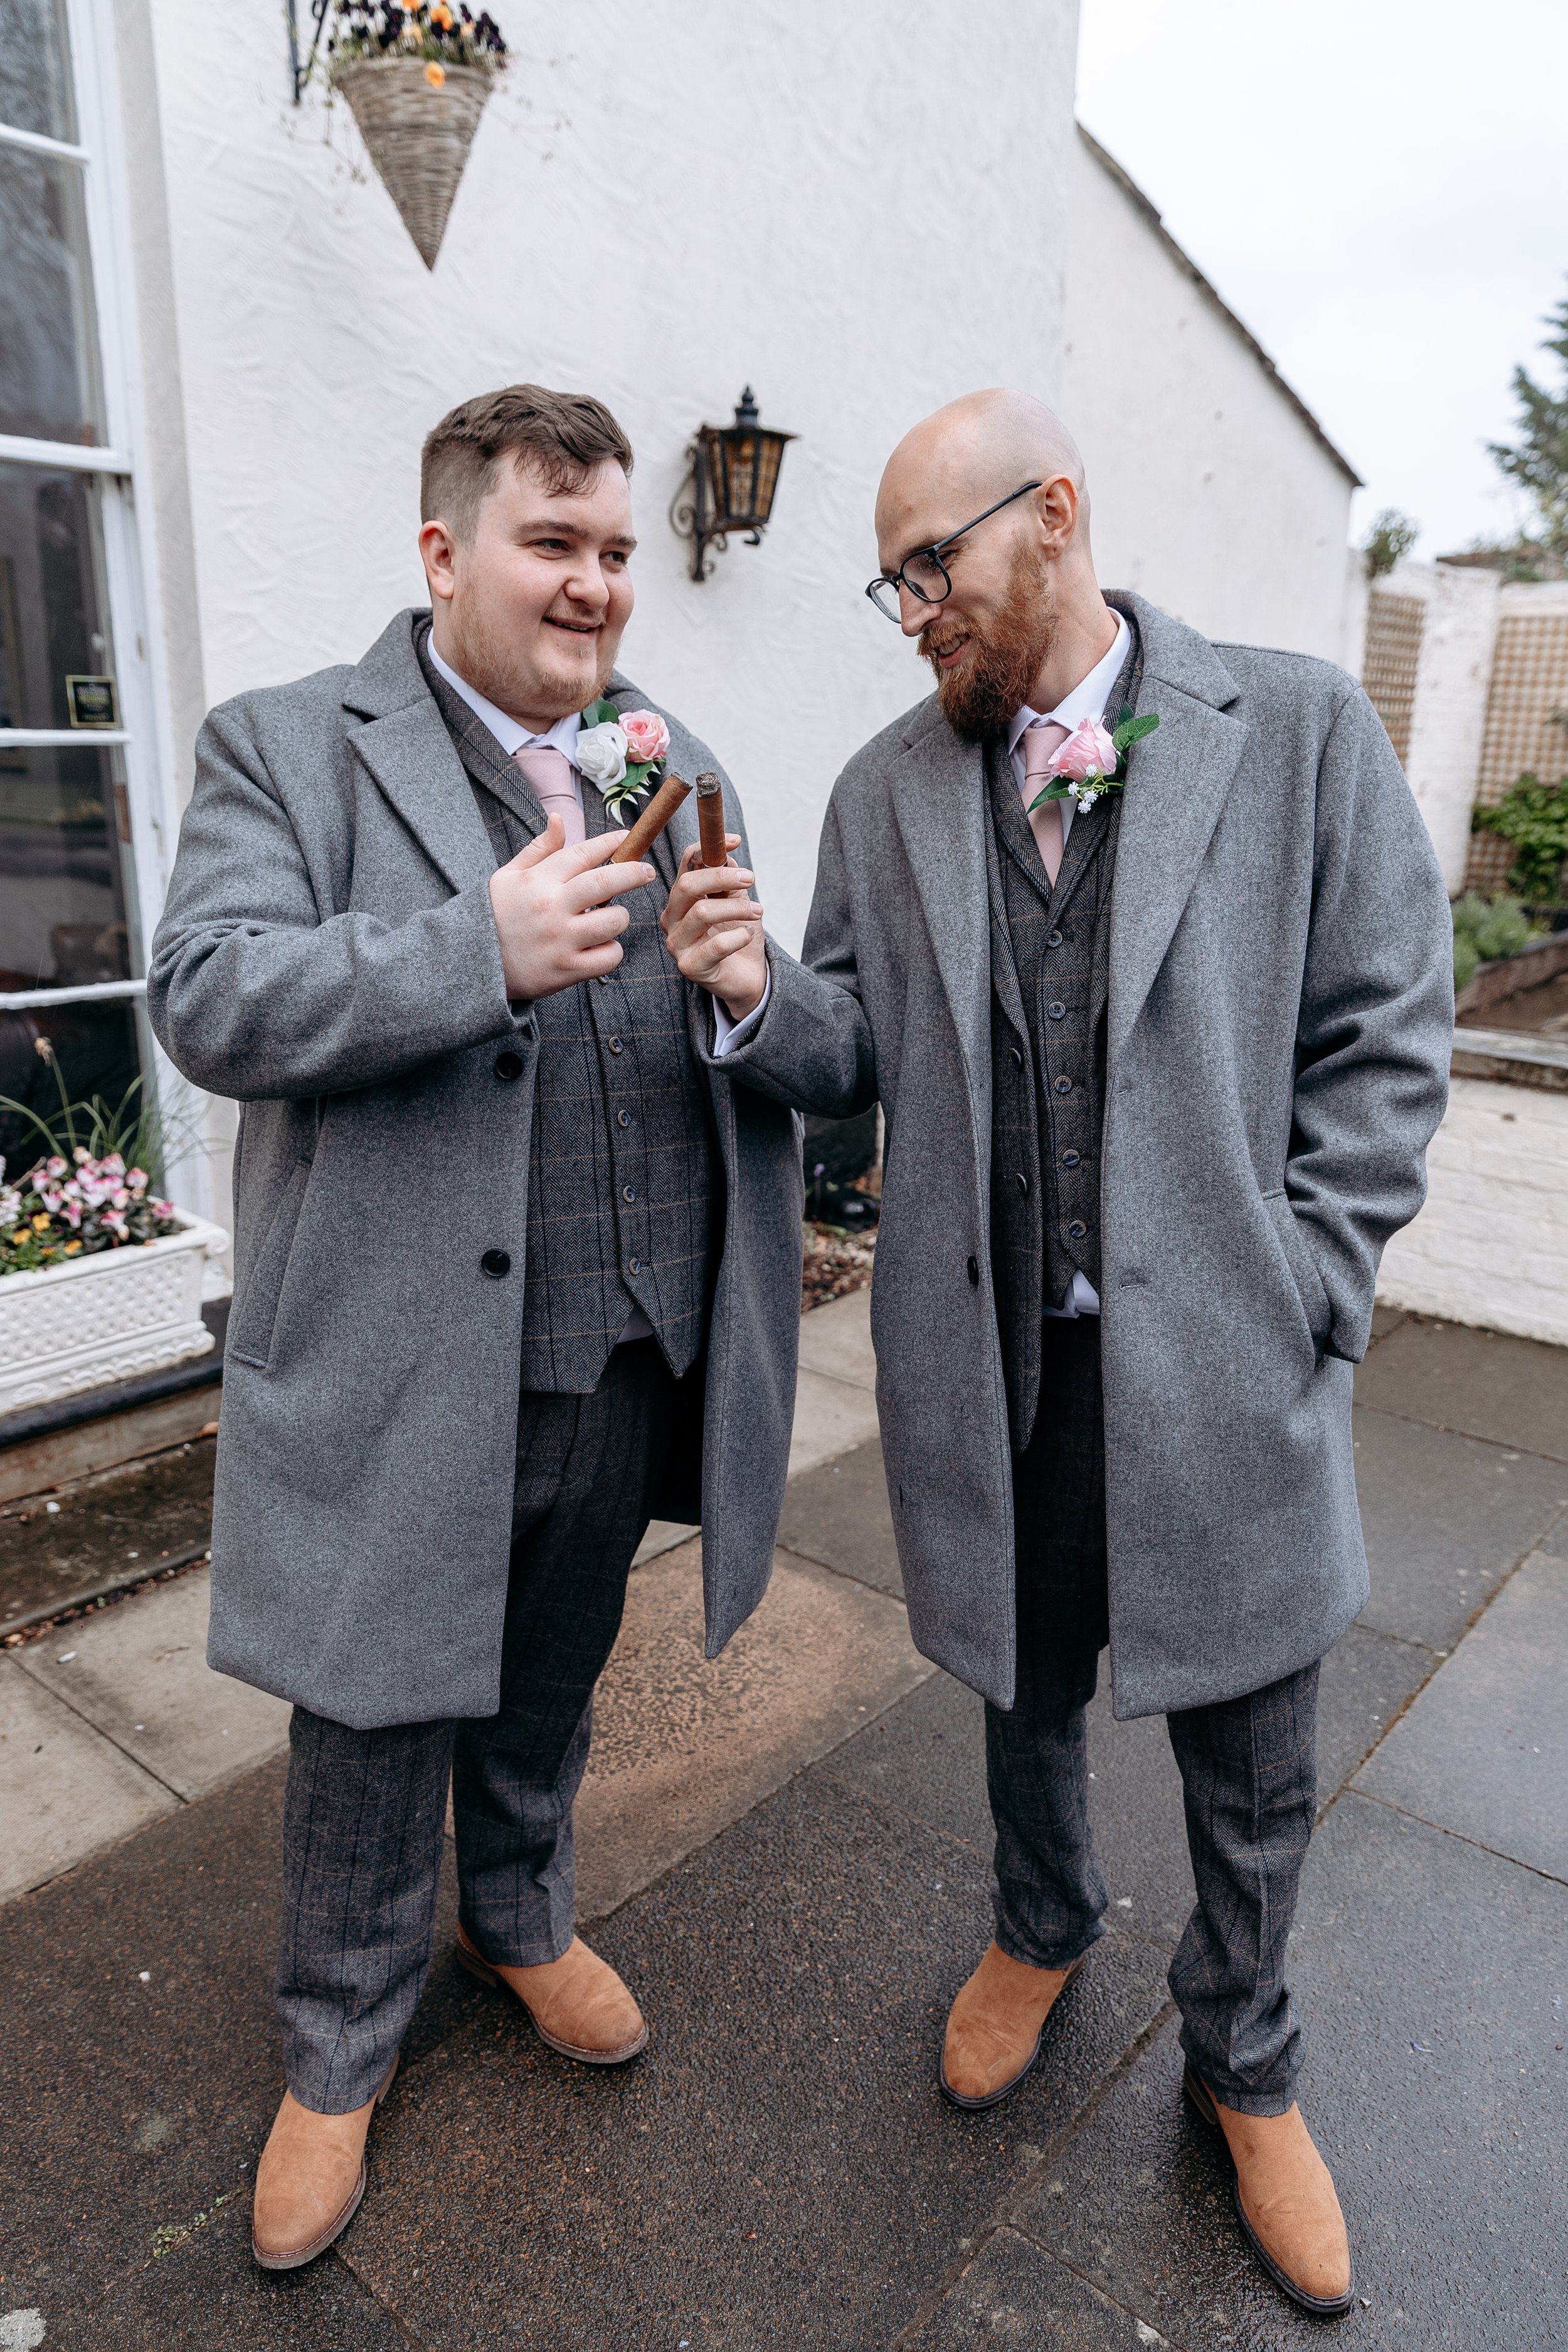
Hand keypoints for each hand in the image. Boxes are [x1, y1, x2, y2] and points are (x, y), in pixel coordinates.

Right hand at [487, 816, 653, 1000]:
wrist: (472, 964)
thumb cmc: (495, 915)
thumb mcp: (508, 876)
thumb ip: (539, 849)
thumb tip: (559, 818)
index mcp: (538, 881)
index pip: (583, 854)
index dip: (609, 843)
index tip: (625, 838)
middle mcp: (552, 908)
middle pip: (608, 882)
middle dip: (634, 872)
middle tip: (646, 872)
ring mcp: (562, 940)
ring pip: (615, 921)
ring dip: (618, 917)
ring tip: (607, 918)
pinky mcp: (568, 970)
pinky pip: (610, 956)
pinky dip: (611, 951)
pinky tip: (599, 946)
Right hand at [660, 835, 767, 1018]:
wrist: (747, 976)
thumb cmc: (738, 935)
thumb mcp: (735, 900)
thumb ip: (727, 877)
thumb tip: (726, 851)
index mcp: (681, 899)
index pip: (686, 865)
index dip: (706, 848)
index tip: (735, 841)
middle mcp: (673, 919)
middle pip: (688, 886)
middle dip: (722, 876)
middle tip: (750, 877)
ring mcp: (678, 944)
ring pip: (702, 912)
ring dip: (737, 907)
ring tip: (757, 911)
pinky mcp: (691, 967)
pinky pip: (716, 945)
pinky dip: (738, 936)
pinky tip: (746, 936)